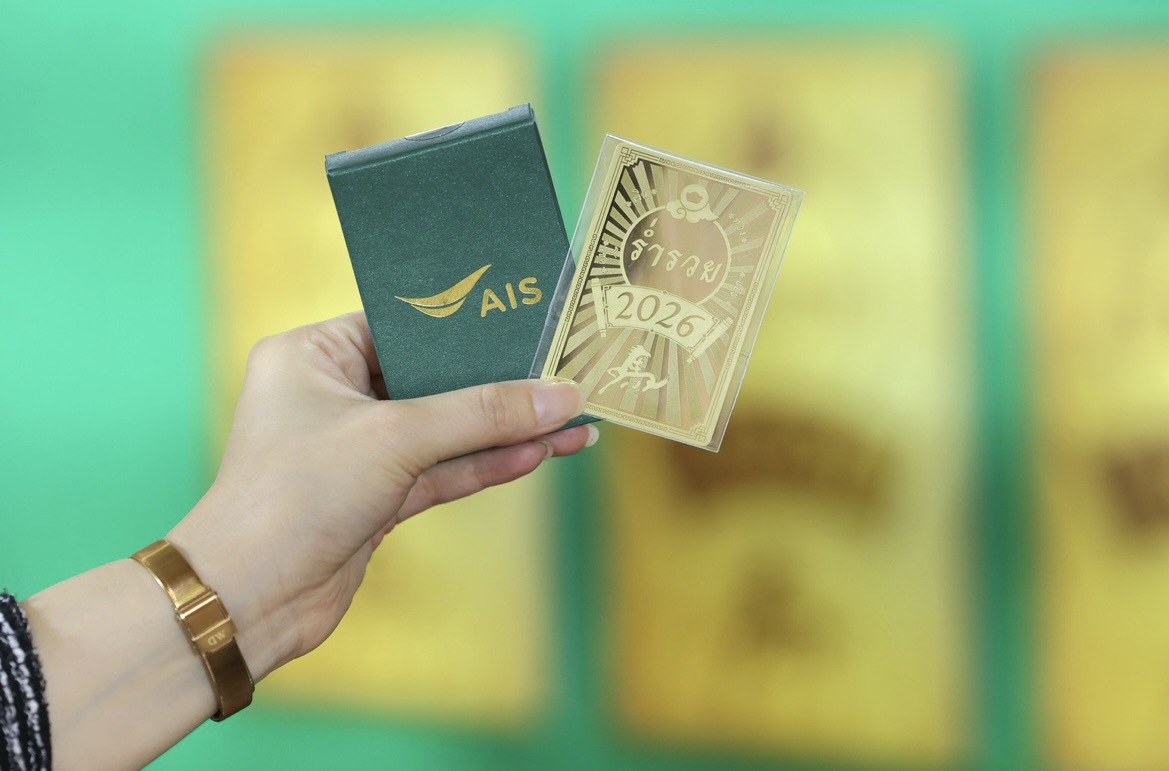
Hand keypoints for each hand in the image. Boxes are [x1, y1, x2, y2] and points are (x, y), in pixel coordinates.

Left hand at [167, 312, 593, 679]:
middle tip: (564, 372)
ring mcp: (358, 450)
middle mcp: (334, 396)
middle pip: (433, 379)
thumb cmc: (296, 494)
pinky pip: (443, 471)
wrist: (249, 599)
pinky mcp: (376, 498)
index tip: (529, 320)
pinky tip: (539, 453)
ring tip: (573, 420)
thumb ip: (480, 414)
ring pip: (446, 430)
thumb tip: (560, 396)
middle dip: (499, 383)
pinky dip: (488, 464)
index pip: (404, 325)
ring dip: (506, 429)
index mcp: (314, 354)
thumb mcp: (395, 437)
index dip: (468, 325)